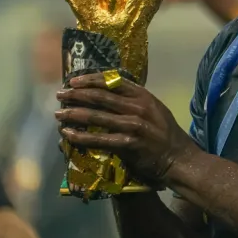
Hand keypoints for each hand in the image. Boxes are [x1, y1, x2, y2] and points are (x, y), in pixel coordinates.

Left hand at [55, 73, 196, 187]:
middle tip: (60, 95)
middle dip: (76, 95)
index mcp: (143, 96)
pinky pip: (97, 139)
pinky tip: (67, 135)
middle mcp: (137, 107)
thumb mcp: (154, 109)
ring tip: (58, 114)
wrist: (178, 158)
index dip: (90, 79)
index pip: (112, 81)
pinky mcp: (128, 144)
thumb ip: (133, 101)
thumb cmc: (165, 134)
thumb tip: (107, 94)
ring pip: (95, 116)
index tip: (73, 82)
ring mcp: (133, 125)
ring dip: (73, 114)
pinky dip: (80, 137)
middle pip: (99, 96)